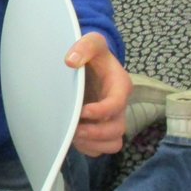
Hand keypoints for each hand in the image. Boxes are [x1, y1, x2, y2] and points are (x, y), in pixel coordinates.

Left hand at [65, 32, 130, 156]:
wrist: (91, 63)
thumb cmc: (93, 54)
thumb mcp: (92, 41)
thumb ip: (85, 46)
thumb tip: (70, 61)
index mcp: (120, 86)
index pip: (117, 104)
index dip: (101, 111)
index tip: (82, 111)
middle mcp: (119, 106)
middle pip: (117, 129)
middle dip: (96, 133)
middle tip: (75, 129)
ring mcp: (112, 119)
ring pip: (113, 143)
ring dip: (94, 143)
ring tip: (74, 136)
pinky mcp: (102, 129)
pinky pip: (101, 148)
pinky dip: (89, 148)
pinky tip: (74, 139)